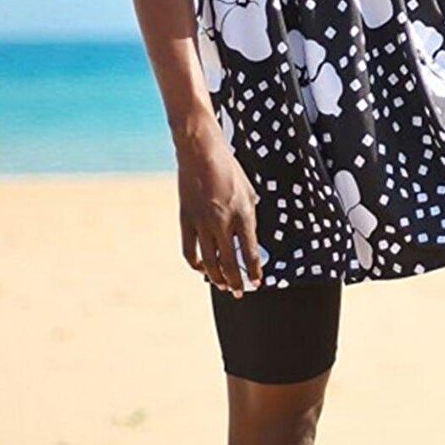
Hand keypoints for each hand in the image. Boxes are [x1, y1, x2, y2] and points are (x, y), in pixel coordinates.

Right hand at [176, 122, 263, 296]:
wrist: (201, 152)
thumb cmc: (227, 168)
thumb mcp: (249, 189)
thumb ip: (250, 213)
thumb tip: (249, 235)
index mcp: (243, 214)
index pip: (252, 252)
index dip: (256, 271)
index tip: (258, 282)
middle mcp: (223, 222)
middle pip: (231, 263)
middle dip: (238, 282)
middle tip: (241, 292)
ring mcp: (203, 223)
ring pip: (210, 262)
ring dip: (217, 278)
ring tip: (223, 285)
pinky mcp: (186, 220)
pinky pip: (190, 250)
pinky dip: (196, 264)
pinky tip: (202, 268)